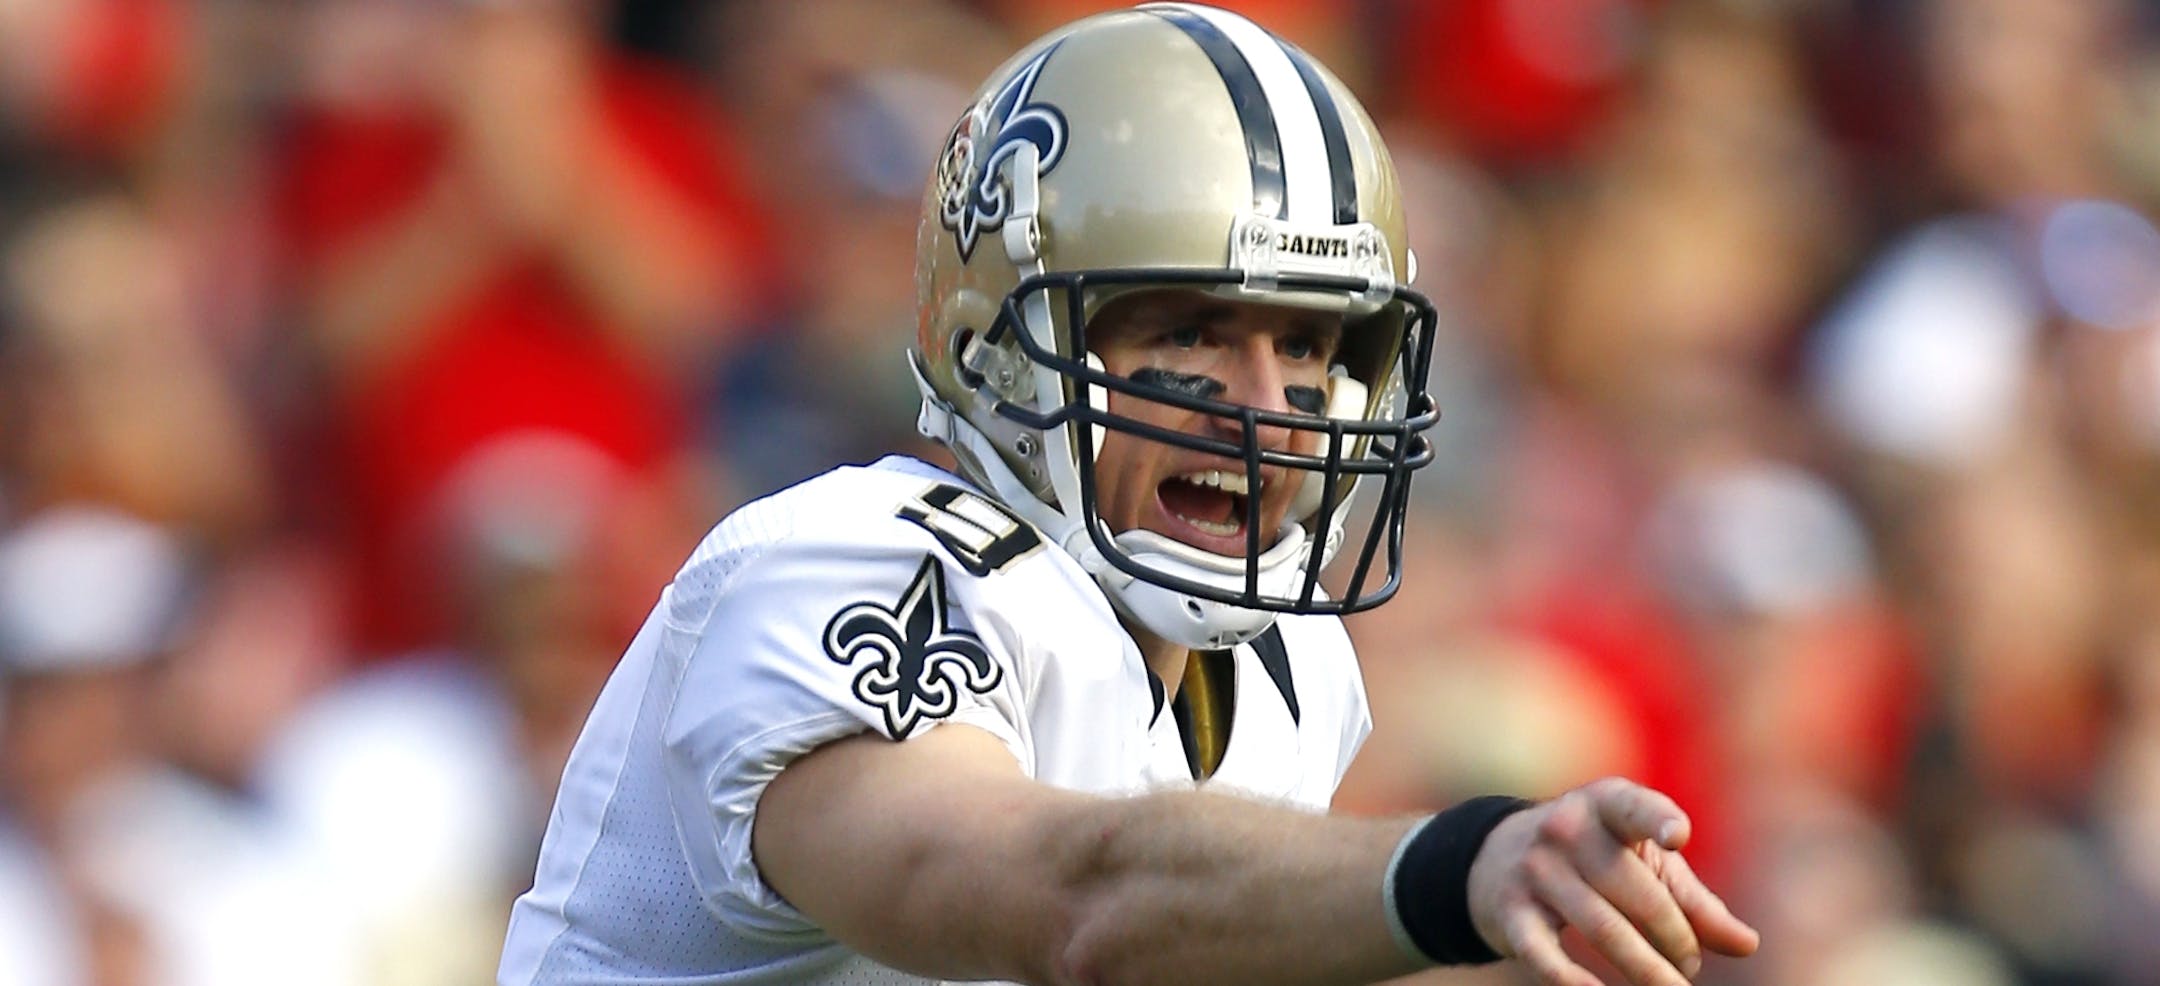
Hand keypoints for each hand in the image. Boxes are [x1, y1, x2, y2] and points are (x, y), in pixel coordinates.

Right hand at [1465, 778, 1758, 985]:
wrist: (1495, 856)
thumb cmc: (1595, 858)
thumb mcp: (1642, 863)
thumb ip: (1693, 902)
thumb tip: (1746, 945)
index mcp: (1605, 804)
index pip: (1633, 807)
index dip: (1657, 818)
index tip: (1679, 836)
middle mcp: (1565, 829)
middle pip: (1636, 893)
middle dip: (1675, 939)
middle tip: (1690, 967)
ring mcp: (1534, 870)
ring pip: (1603, 929)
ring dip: (1646, 970)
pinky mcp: (1510, 912)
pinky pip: (1546, 956)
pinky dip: (1575, 983)